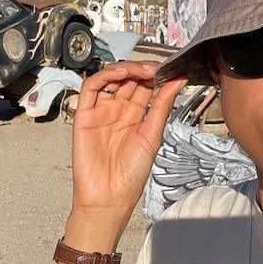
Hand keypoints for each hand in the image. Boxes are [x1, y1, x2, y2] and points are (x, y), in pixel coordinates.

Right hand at [69, 61, 186, 240]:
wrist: (110, 196)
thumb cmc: (130, 174)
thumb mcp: (152, 135)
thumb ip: (162, 105)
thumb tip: (178, 81)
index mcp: (136, 117)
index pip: (145, 87)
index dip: (156, 75)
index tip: (171, 68)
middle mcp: (118, 111)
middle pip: (129, 79)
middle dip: (144, 69)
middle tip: (158, 67)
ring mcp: (101, 111)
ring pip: (111, 79)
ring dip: (127, 68)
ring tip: (143, 69)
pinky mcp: (84, 115)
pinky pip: (91, 88)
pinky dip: (105, 75)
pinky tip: (121, 73)